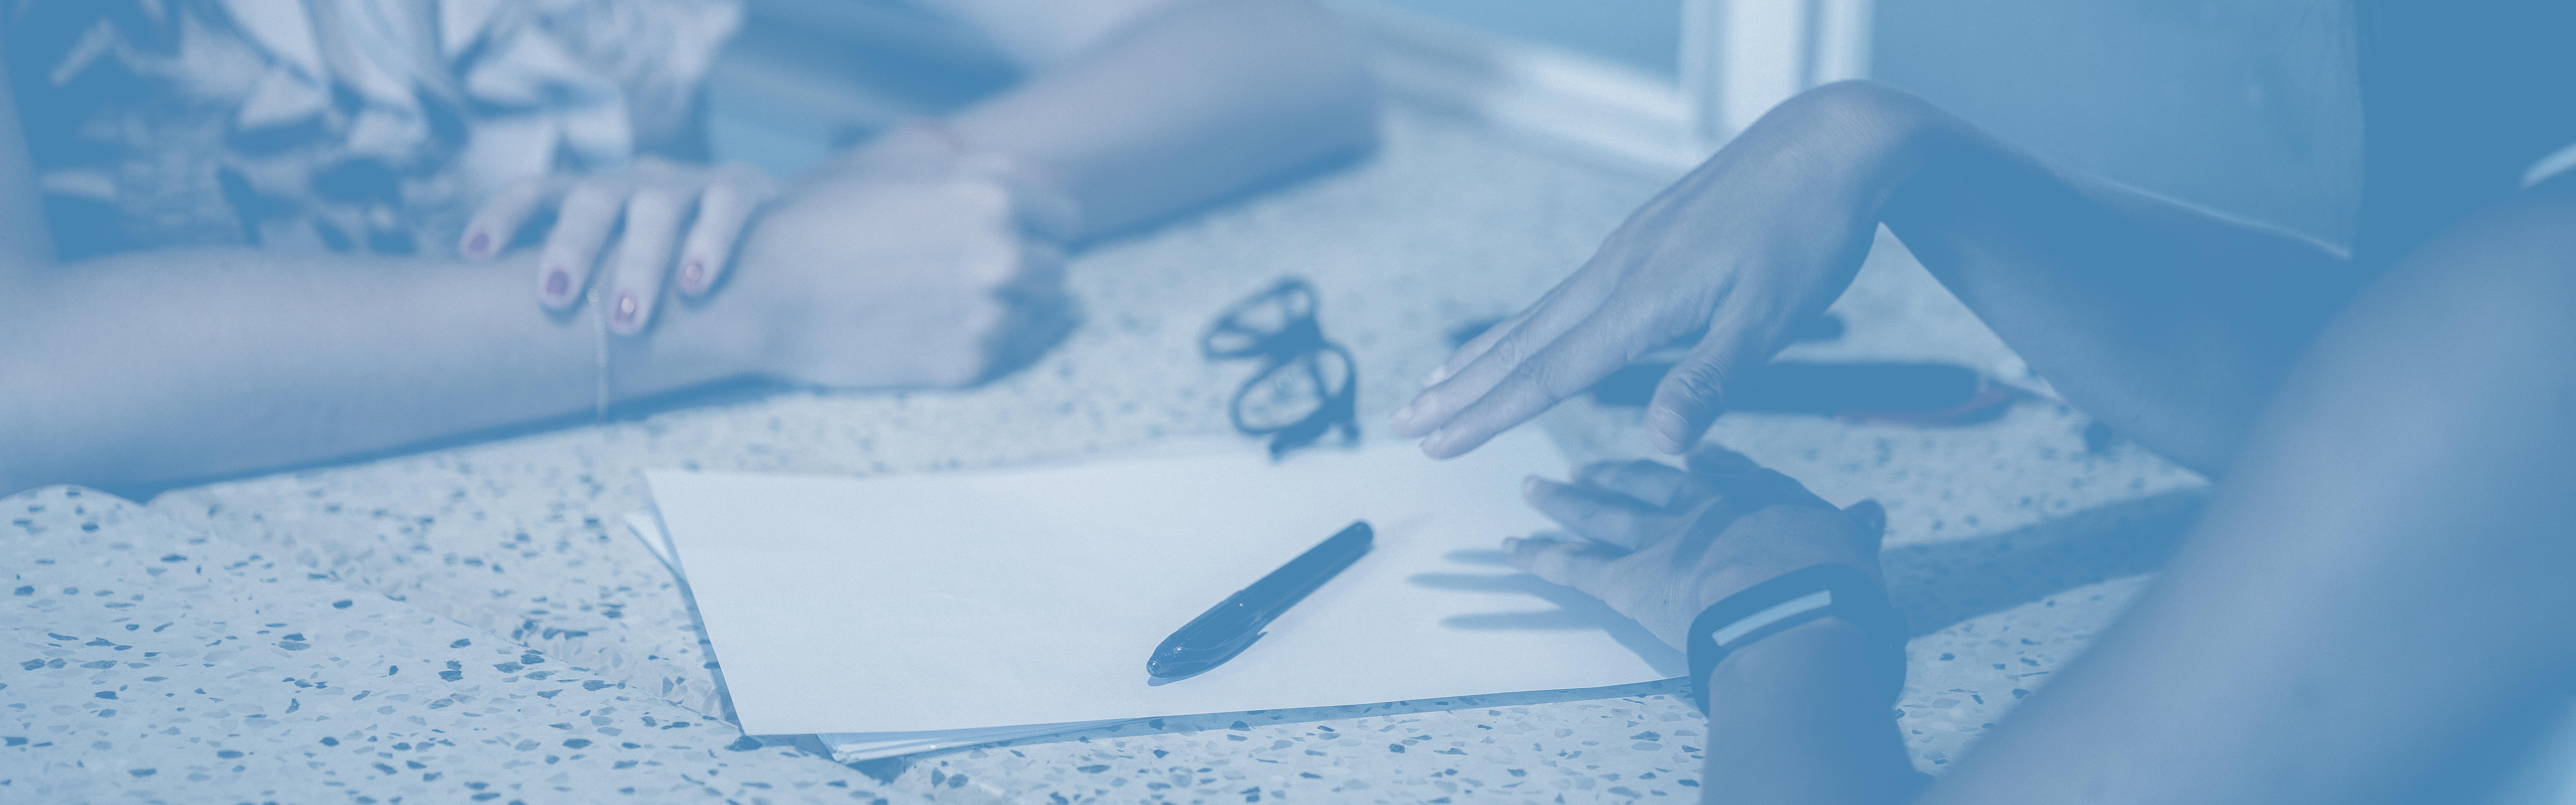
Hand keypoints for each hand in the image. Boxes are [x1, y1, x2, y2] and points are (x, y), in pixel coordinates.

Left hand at [461, 156, 780, 334]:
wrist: (771, 235)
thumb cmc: (672, 266)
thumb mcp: (618, 263)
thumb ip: (577, 284)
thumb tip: (491, 338)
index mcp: (594, 197)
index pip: (536, 190)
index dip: (501, 215)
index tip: (472, 254)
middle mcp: (634, 182)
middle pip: (592, 199)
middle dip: (572, 246)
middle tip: (555, 299)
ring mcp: (689, 183)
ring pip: (656, 206)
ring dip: (639, 261)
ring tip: (629, 320)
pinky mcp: (743, 188)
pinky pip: (724, 207)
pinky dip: (709, 243)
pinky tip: (696, 285)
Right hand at [734, 173, 1072, 388]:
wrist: (766, 289)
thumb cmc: (830, 219)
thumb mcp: (915, 172)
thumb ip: (997, 173)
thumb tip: (1067, 183)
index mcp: (996, 198)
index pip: (1065, 218)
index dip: (1036, 225)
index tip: (1005, 234)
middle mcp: (1004, 255)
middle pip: (1055, 269)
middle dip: (1023, 270)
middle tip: (964, 273)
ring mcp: (990, 314)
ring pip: (1035, 315)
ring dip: (1003, 308)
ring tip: (941, 300)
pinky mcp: (969, 364)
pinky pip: (1004, 354)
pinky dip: (977, 342)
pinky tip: (929, 328)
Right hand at [1390, 82, 1922, 457]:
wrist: (1830, 144)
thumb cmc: (1808, 232)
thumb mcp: (1772, 318)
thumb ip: (1708, 381)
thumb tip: (1660, 446)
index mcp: (1643, 299)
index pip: (1551, 371)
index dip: (1491, 413)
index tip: (1436, 443)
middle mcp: (1618, 273)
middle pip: (1523, 342)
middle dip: (1460, 388)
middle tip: (1402, 420)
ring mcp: (1626, 253)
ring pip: (1537, 316)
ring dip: (1482, 356)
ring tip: (1433, 383)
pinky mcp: (1642, 242)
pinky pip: (1565, 295)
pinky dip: (1527, 325)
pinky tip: (1521, 336)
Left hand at [1507, 444, 1886, 651]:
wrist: (1791, 605)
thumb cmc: (1830, 578)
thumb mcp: (1851, 543)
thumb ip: (1853, 528)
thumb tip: (1871, 514)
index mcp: (1753, 496)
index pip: (1719, 470)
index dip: (1698, 462)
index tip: (1682, 451)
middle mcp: (1697, 508)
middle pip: (1646, 484)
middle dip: (1614, 475)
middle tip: (1585, 468)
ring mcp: (1657, 540)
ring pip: (1599, 514)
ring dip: (1563, 502)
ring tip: (1534, 488)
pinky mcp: (1627, 580)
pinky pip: (1572, 567)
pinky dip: (1538, 557)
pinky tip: (1509, 548)